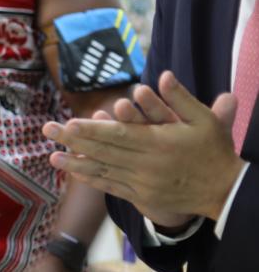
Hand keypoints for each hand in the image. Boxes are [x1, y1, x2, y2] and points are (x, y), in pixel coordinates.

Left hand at [44, 72, 242, 229]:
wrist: (225, 191)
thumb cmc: (214, 151)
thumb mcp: (204, 121)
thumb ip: (181, 98)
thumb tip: (163, 75)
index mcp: (159, 143)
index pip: (118, 135)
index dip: (92, 130)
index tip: (69, 124)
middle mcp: (146, 165)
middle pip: (103, 151)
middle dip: (72, 141)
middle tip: (47, 130)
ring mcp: (142, 183)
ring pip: (103, 171)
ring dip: (75, 163)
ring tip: (51, 155)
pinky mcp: (142, 196)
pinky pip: (111, 187)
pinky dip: (92, 179)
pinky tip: (75, 172)